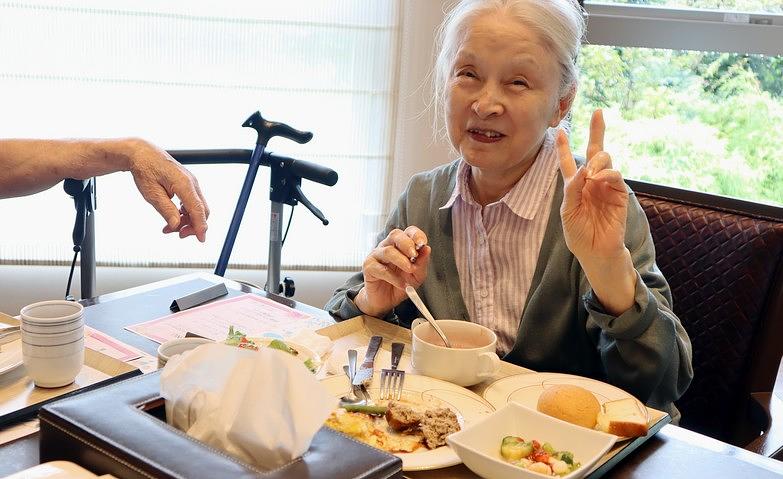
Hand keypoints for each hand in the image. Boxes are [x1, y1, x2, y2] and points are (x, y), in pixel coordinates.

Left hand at [127, 140, 209, 241]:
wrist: (142, 153)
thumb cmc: (145, 170)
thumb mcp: (151, 193)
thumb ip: (166, 210)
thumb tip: (176, 225)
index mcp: (184, 184)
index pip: (198, 210)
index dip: (200, 226)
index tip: (201, 240)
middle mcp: (192, 183)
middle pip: (202, 210)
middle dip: (193, 226)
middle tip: (177, 234)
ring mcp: (191, 183)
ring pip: (198, 208)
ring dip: (187, 220)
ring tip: (169, 228)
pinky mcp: (188, 184)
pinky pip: (192, 202)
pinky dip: (185, 213)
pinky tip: (173, 217)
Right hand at [355, 226, 430, 316]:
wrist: (386, 300)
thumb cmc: (400, 283)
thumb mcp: (417, 275)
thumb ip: (422, 263)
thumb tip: (427, 249)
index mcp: (401, 245)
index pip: (408, 232)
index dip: (416, 235)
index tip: (422, 244)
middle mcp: (388, 246)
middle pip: (395, 235)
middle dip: (407, 244)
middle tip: (414, 256)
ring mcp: (376, 255)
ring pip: (388, 251)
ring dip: (401, 260)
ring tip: (409, 270)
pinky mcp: (369, 267)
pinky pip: (381, 269)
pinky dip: (394, 277)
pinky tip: (402, 284)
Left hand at [557, 110, 627, 260]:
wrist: (595, 251)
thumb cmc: (579, 234)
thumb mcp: (567, 211)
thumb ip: (572, 189)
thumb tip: (582, 170)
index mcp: (576, 185)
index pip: (569, 161)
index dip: (564, 146)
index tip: (559, 129)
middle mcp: (592, 181)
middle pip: (595, 151)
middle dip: (597, 130)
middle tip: (597, 113)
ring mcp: (606, 186)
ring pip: (606, 159)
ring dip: (597, 161)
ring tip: (590, 173)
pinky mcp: (619, 194)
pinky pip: (615, 176)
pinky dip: (606, 174)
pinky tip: (597, 179)